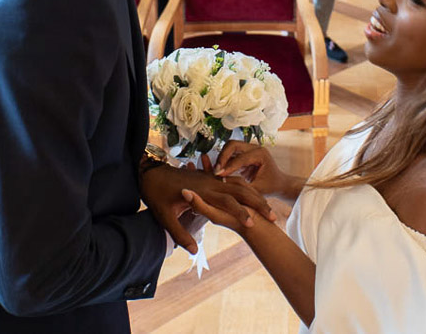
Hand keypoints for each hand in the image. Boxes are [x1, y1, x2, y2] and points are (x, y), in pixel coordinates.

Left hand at [140, 163, 274, 253]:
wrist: (152, 174)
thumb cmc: (158, 197)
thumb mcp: (166, 218)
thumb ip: (180, 234)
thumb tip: (193, 251)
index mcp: (204, 192)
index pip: (230, 203)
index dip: (243, 214)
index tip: (255, 225)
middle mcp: (212, 183)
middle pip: (243, 191)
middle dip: (259, 204)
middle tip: (273, 219)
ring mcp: (213, 179)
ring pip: (242, 186)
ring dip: (256, 197)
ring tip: (270, 212)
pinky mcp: (211, 178)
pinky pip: (235, 181)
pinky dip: (248, 189)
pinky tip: (256, 198)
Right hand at [214, 141, 299, 197]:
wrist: (279, 184)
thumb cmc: (271, 187)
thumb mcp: (258, 190)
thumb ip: (243, 189)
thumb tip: (225, 188)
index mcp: (261, 154)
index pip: (240, 157)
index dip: (228, 166)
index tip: (218, 175)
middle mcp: (254, 147)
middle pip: (232, 145)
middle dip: (222, 156)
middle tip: (215, 170)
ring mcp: (248, 149)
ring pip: (229, 147)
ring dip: (221, 158)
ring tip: (214, 172)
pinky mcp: (243, 153)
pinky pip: (229, 153)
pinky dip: (223, 161)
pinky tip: (216, 171)